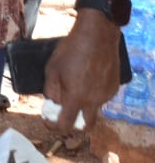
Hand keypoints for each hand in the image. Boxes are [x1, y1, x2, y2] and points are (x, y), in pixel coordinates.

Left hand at [43, 11, 122, 133]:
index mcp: (76, 98)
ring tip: (74, 85)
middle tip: (64, 114)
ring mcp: (106, 95)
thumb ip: (51, 90)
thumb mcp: (52, 69)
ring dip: (83, 105)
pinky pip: (101, 97)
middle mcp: (94, 101)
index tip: (48, 121)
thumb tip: (51, 104)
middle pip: (86, 125)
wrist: (96, 36)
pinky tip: (87, 78)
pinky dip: (92, 94)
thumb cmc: (70, 51)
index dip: (54, 126)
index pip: (66, 125)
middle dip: (74, 125)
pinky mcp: (114, 88)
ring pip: (93, 109)